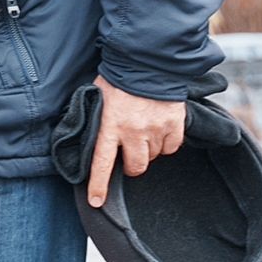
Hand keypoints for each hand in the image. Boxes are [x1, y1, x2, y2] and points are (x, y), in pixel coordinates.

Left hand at [82, 75, 184, 208]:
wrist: (148, 59)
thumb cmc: (119, 77)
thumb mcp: (97, 96)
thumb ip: (96, 118)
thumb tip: (86, 133)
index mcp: (110, 125)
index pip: (102, 163)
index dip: (99, 185)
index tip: (97, 202)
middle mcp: (133, 132)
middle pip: (136, 167)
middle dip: (132, 165)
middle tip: (129, 152)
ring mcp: (156, 129)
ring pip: (154, 157)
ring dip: (148, 149)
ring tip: (144, 131)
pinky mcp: (175, 124)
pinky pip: (172, 147)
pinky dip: (166, 143)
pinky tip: (160, 128)